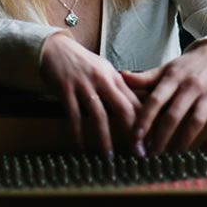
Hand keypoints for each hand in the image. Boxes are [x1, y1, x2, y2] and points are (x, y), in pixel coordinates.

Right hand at [40, 32, 141, 154]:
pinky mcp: (66, 90)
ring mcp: (84, 85)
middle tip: (138, 154)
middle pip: (123, 108)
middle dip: (132, 133)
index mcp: (115, 77)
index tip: (150, 141)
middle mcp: (102, 80)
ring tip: (109, 158)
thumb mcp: (105, 72)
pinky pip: (73, 116)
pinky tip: (79, 148)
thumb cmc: (83, 63)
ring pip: (99, 115)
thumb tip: (138, 111)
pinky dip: (77, 134)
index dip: (146, 123)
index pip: (136, 102)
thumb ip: (119, 90)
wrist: (56, 49)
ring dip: (104, 139)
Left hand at [121, 40, 206, 154]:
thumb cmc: (191, 65)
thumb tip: (121, 76)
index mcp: (174, 77)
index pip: (155, 100)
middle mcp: (191, 85)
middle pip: (174, 115)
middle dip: (161, 138)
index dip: (144, 120)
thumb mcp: (168, 68)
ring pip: (196, 122)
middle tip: (151, 154)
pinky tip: (203, 150)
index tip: (135, 138)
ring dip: (183, 142)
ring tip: (173, 156)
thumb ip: (146, 77)